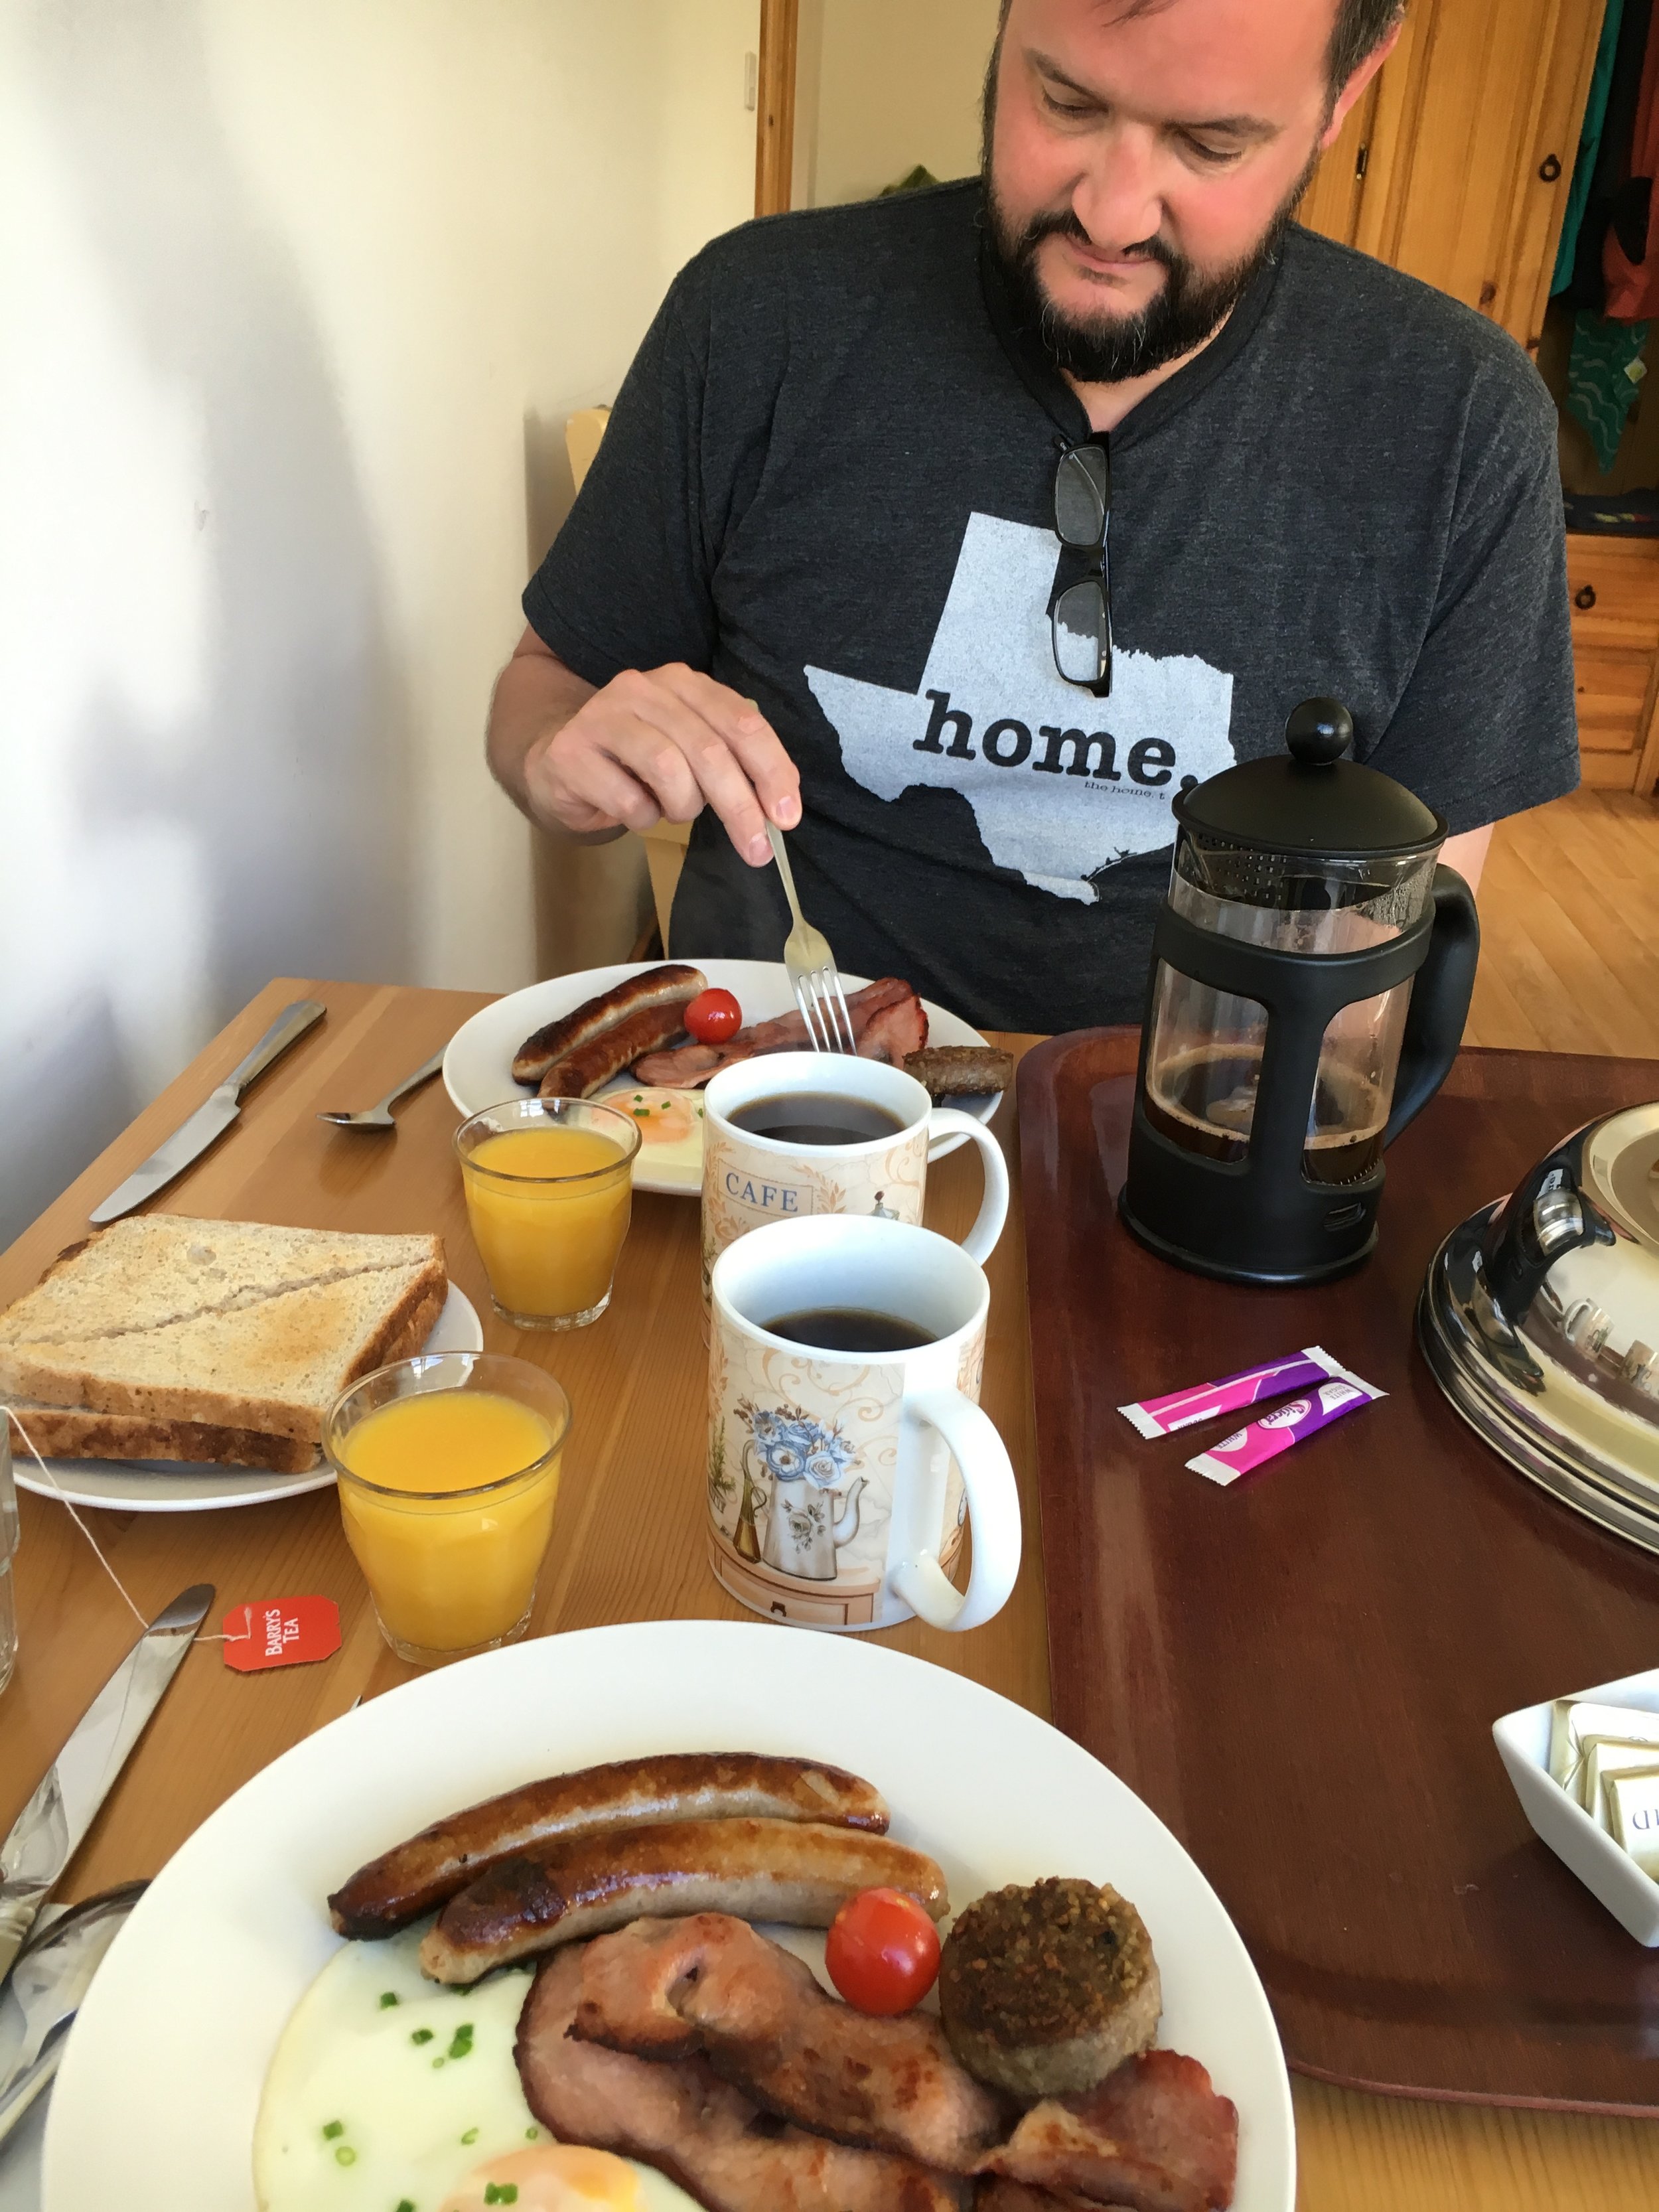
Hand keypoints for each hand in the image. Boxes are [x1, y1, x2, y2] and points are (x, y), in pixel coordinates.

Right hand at [525, 662, 799, 865]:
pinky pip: (627, 800)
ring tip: (673, 812)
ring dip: (682, 807)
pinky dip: (642, 819)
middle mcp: (643, 689)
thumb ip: (731, 762)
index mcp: (682, 683)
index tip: (787, 815)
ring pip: (668, 769)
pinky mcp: (570, 752)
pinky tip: (634, 812)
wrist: (553, 761)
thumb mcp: (688, 751)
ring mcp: (602, 716)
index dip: (771, 769)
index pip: (741, 722)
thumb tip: (781, 806)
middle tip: (757, 849)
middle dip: (740, 806)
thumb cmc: (634, 761)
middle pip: (708, 750)